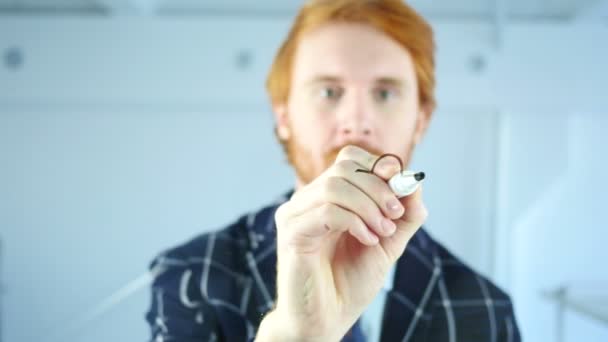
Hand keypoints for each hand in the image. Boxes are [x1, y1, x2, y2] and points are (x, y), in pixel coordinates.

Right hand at [256, 145, 427, 341]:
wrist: (327, 320)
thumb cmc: (351, 282)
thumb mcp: (388, 242)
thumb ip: (404, 214)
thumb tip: (415, 180)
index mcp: (326, 197)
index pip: (350, 159)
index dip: (378, 166)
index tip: (402, 188)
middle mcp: (307, 200)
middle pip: (344, 167)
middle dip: (378, 188)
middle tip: (394, 217)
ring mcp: (294, 214)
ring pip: (335, 186)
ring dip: (369, 206)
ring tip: (383, 232)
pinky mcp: (291, 233)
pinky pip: (327, 212)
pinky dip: (355, 222)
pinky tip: (368, 240)